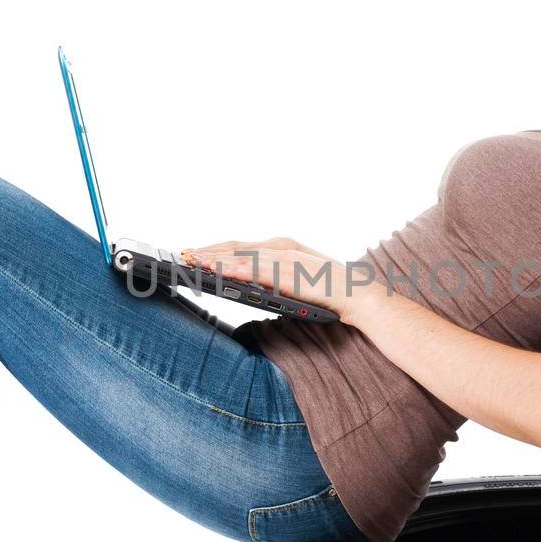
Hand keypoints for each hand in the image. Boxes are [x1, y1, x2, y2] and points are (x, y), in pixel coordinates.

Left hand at [180, 236, 365, 320]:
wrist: (358, 295)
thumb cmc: (326, 292)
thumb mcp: (294, 280)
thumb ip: (271, 277)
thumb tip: (242, 282)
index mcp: (282, 247)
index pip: (241, 246)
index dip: (215, 249)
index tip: (193, 252)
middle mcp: (281, 247)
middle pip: (236, 247)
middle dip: (208, 251)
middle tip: (183, 255)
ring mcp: (286, 259)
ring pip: (243, 257)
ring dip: (216, 259)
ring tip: (194, 261)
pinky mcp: (291, 273)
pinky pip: (258, 270)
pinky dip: (236, 269)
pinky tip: (219, 271)